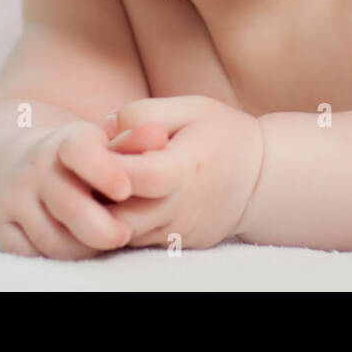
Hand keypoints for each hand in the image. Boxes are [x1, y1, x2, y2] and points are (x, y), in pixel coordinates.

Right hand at [0, 119, 169, 258]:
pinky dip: (58, 257)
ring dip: (84, 247)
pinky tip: (80, 250)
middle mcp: (34, 165)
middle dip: (101, 226)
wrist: (29, 167)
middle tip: (125, 234)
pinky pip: (31, 253)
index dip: (103, 170)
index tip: (126, 189)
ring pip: (51, 236)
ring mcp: (13, 196)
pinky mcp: (0, 225)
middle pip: (67, 204)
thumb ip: (136, 144)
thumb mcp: (110, 144)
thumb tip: (158, 136)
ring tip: (107, 242)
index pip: (78, 150)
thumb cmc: (88, 161)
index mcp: (67, 140)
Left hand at [104, 95, 264, 249]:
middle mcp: (179, 207)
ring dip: (107, 212)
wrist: (261, 179)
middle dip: (96, 196)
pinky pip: (136, 240)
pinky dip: (123, 223)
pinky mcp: (175, 243)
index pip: (131, 177)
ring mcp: (177, 231)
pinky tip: (125, 199)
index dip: (105, 165)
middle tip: (90, 172)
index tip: (97, 148)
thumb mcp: (191, 108)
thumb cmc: (224, 135)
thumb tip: (103, 129)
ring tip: (106, 184)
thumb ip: (144, 113)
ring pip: (122, 233)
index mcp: (183, 168)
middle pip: (117, 217)